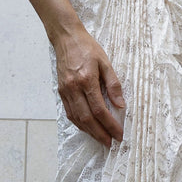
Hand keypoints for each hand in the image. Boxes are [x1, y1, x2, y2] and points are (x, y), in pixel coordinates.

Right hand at [54, 27, 124, 145]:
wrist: (66, 38)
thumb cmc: (87, 48)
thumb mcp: (105, 62)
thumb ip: (113, 85)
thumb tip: (120, 105)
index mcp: (86, 80)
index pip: (99, 110)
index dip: (110, 125)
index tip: (119, 134)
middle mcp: (73, 88)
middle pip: (87, 119)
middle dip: (100, 134)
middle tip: (110, 143)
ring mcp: (65, 91)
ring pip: (77, 119)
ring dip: (89, 132)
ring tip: (101, 139)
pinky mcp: (61, 92)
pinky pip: (70, 113)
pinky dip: (80, 124)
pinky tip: (88, 128)